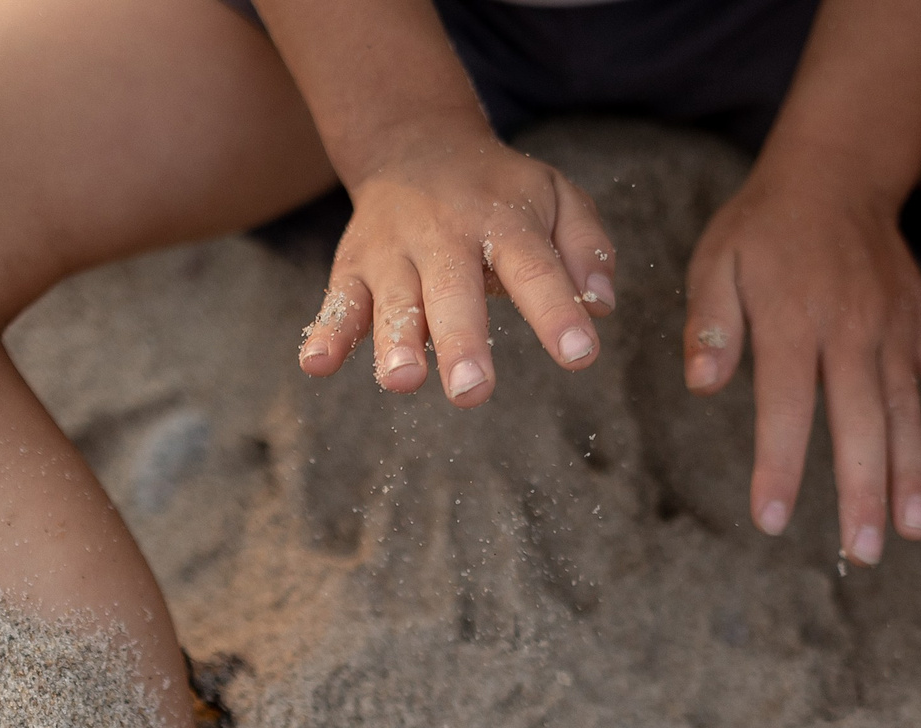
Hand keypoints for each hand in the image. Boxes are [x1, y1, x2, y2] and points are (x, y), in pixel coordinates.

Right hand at [295, 120, 615, 406]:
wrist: (415, 142)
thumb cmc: (499, 190)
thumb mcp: (556, 195)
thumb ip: (586, 246)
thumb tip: (604, 305)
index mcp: (503, 220)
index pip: (534, 268)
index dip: (556, 312)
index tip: (580, 354)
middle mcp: (444, 235)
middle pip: (454, 291)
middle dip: (462, 342)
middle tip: (473, 392)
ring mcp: (394, 252)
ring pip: (394, 300)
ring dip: (395, 341)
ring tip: (404, 380)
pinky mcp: (354, 267)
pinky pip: (339, 302)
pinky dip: (326, 333)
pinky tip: (317, 365)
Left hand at [682, 146, 920, 562]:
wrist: (835, 171)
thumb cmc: (763, 227)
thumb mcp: (716, 261)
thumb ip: (710, 324)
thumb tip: (700, 384)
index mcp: (793, 321)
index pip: (784, 404)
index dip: (779, 463)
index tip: (772, 520)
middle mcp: (851, 330)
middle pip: (858, 420)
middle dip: (862, 489)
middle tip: (863, 553)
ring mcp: (893, 329)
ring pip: (906, 409)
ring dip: (914, 471)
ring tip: (915, 530)